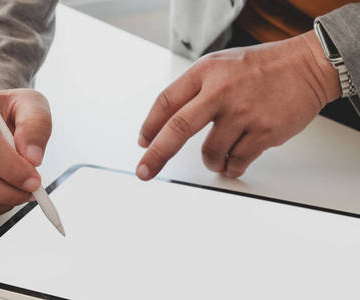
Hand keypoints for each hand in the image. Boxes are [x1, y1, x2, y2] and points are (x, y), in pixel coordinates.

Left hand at [137, 30, 339, 179]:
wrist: (308, 65)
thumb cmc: (261, 66)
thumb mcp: (219, 65)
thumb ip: (194, 90)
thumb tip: (166, 123)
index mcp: (206, 72)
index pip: (166, 102)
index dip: (150, 126)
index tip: (143, 143)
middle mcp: (221, 91)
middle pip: (178, 129)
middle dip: (156, 155)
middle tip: (145, 171)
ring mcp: (243, 112)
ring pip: (210, 153)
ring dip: (211, 162)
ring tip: (219, 155)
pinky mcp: (264, 131)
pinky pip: (237, 161)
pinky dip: (232, 167)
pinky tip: (234, 162)